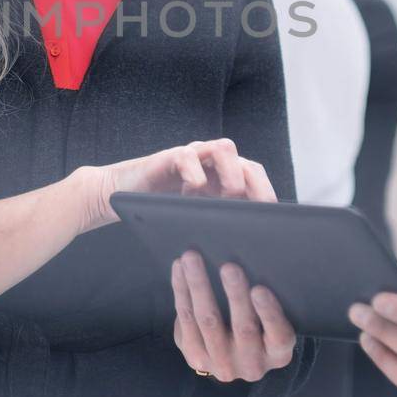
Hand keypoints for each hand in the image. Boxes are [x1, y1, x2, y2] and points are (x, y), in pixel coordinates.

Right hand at [74, 138, 276, 232]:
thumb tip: (245, 247)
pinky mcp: (169, 156)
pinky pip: (187, 156)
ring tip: (226, 199)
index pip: (255, 179)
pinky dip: (195, 174)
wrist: (121, 194)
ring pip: (224, 148)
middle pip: (247, 162)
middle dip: (256, 186)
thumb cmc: (160, 210)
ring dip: (230, 175)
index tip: (275, 221)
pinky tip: (191, 194)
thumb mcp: (194, 217)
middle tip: (256, 212)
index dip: (267, 196)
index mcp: (223, 176)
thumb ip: (216, 221)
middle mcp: (212, 162)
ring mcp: (192, 155)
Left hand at [171, 251, 296, 382]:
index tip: (260, 289)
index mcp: (277, 354)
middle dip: (235, 295)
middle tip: (229, 267)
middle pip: (243, 328)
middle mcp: (250, 364)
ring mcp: (220, 363)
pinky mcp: (194, 356)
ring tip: (193, 259)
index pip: (279, 336)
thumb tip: (249, 261)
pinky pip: (185, 319)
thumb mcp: (275, 327)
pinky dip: (181, 290)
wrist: (236, 365)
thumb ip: (269, 305)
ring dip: (199, 286)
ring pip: (207, 322)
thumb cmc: (261, 332)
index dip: (269, 314)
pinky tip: (180, 268)